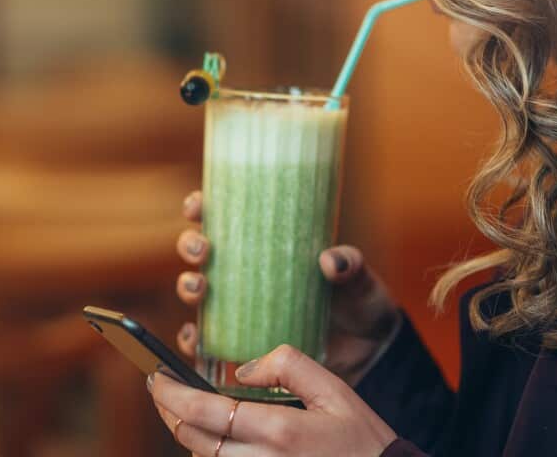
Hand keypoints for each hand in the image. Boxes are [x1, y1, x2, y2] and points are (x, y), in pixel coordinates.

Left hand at [149, 344, 397, 456]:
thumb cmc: (364, 442)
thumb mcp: (337, 390)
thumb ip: (288, 366)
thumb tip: (244, 369)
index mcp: (280, 431)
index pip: (203, 411)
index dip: (170, 393)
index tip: (156, 377)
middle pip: (192, 440)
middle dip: (170, 413)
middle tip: (163, 390)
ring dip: (189, 437)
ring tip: (186, 412)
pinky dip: (212, 456)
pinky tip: (213, 439)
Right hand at [175, 191, 400, 384]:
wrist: (368, 352)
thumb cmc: (359, 303)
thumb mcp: (358, 278)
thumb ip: (349, 265)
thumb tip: (329, 261)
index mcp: (267, 244)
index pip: (225, 217)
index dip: (201, 207)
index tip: (197, 204)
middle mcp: (245, 273)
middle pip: (200, 251)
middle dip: (190, 244)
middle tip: (203, 249)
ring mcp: (240, 308)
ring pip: (196, 291)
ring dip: (188, 286)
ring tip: (201, 287)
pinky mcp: (241, 343)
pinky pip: (205, 342)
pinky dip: (192, 339)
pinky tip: (195, 336)